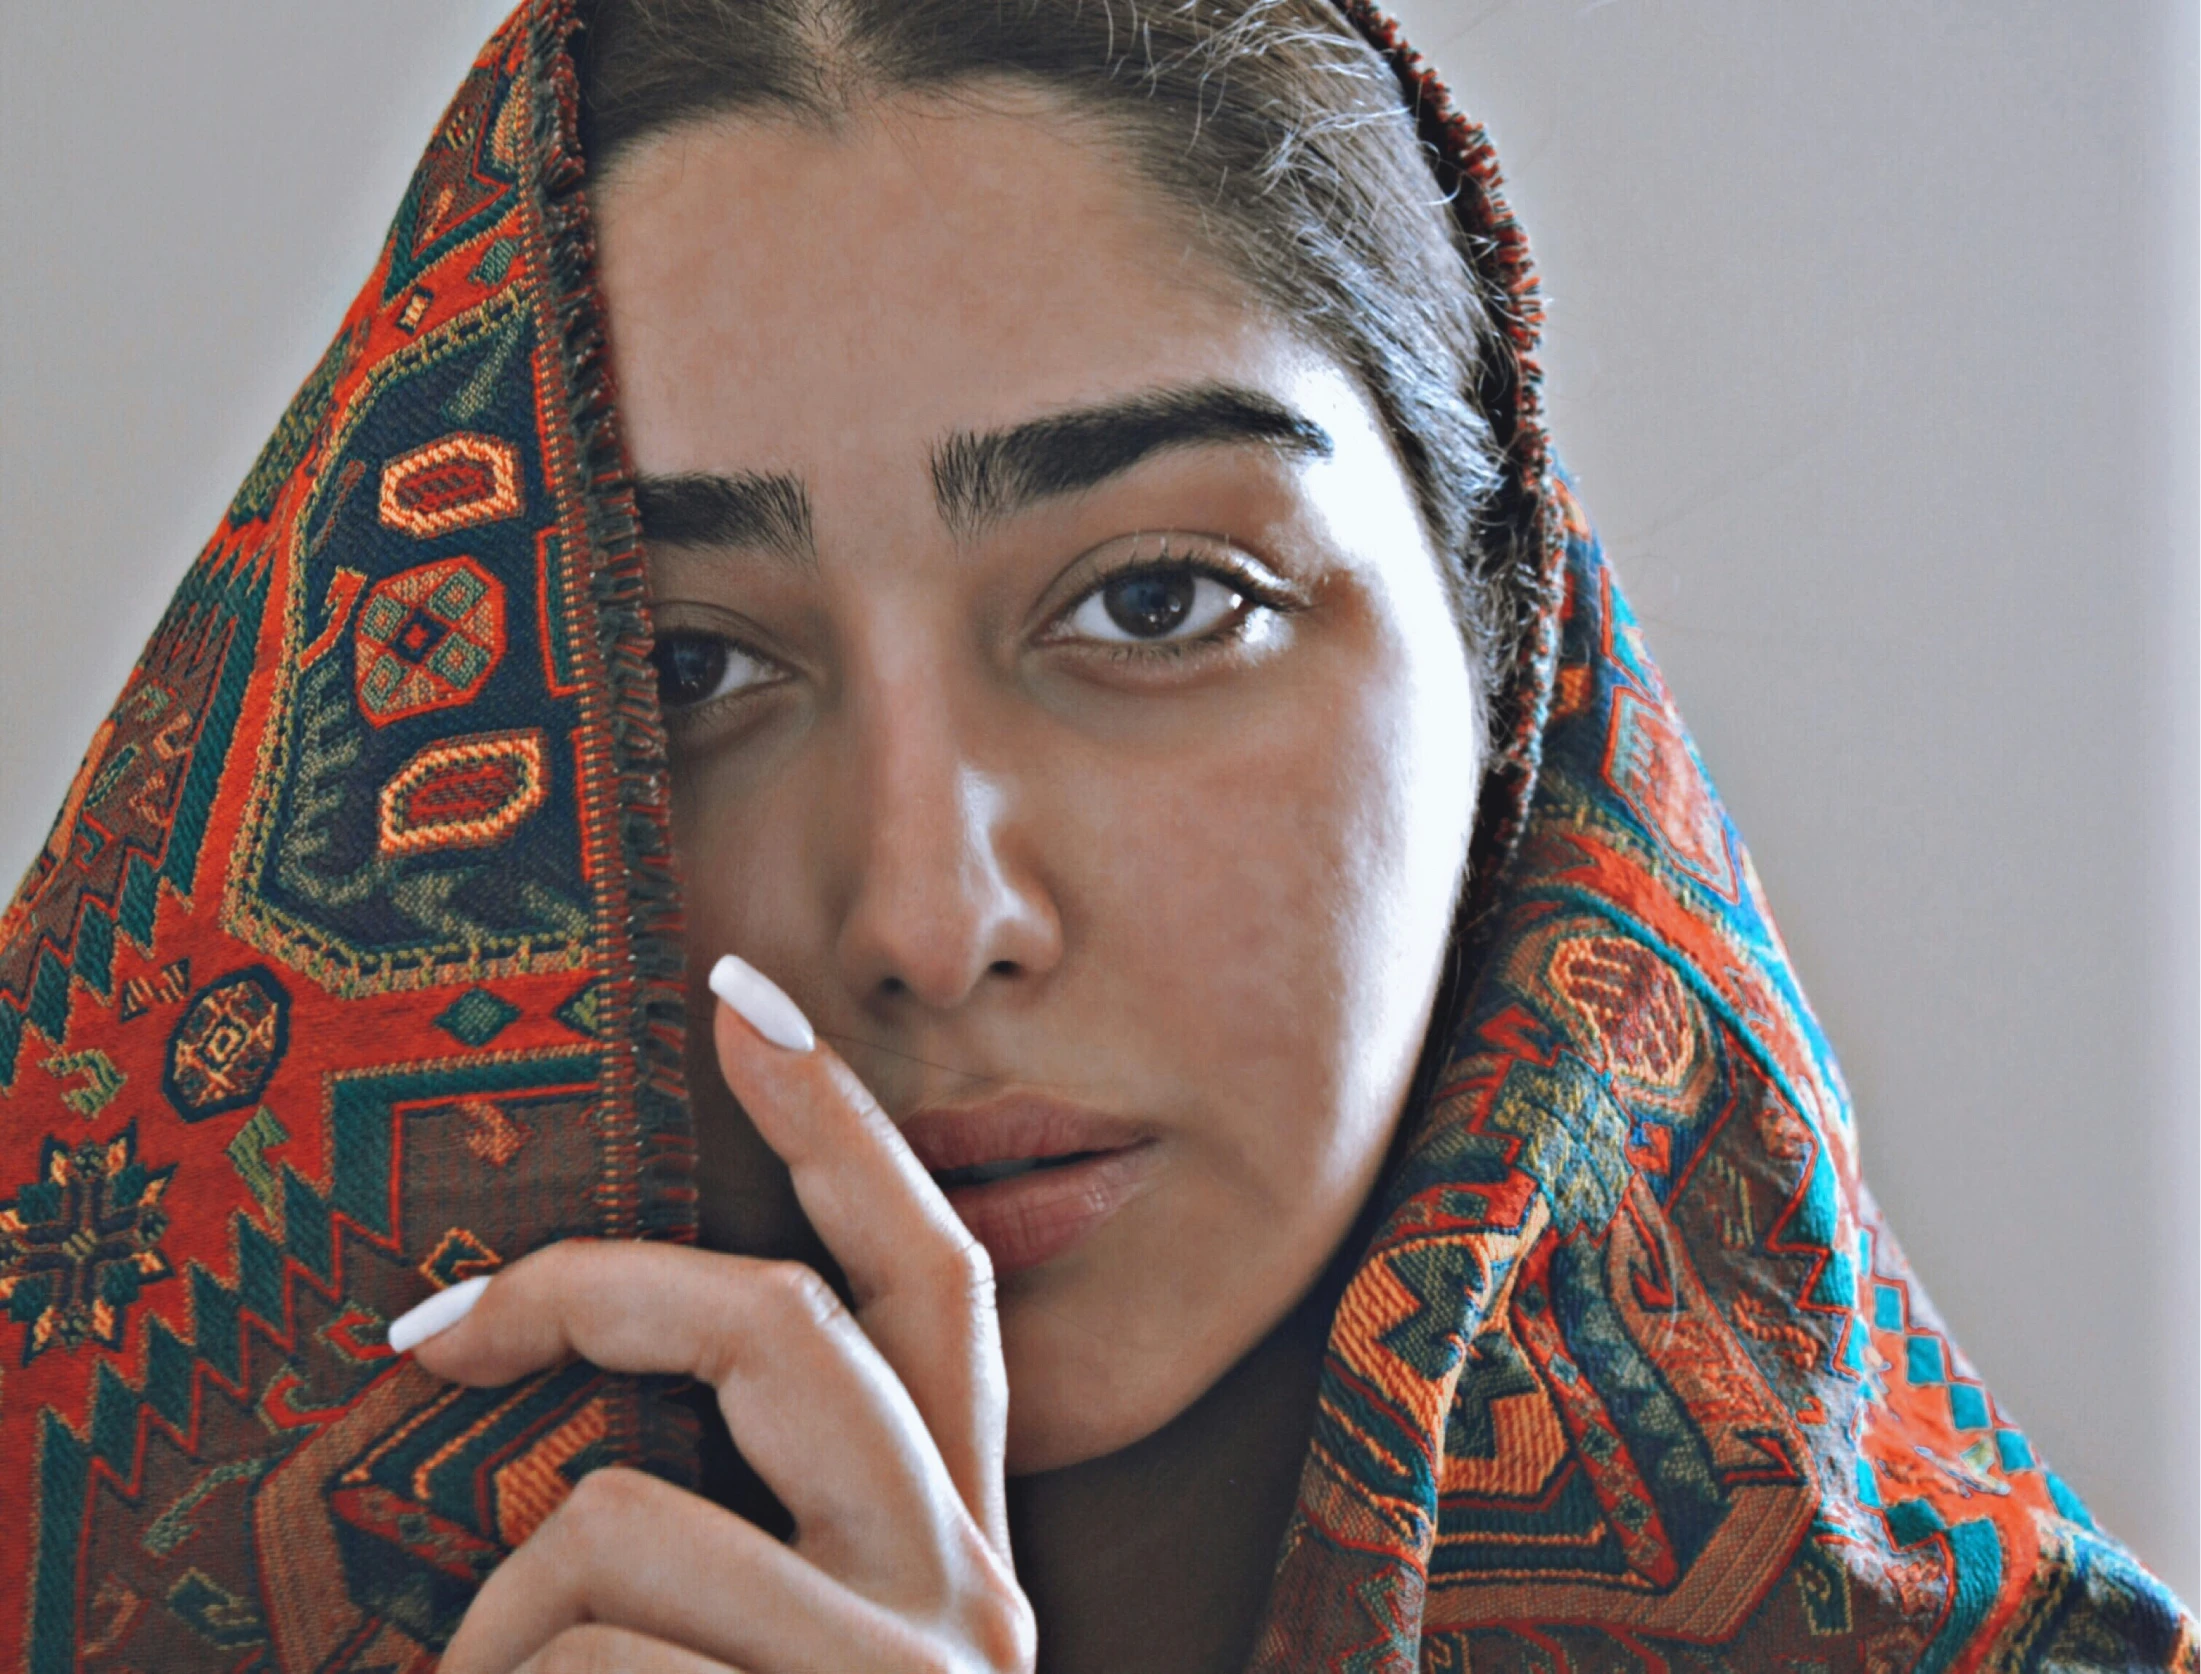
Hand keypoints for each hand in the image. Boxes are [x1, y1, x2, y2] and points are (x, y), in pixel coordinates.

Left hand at [405, 956, 1036, 1673]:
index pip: (931, 1283)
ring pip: (617, 1519)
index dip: (843, 1128)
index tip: (743, 988)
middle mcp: (965, 1590)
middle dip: (587, 1294)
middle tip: (431, 1333)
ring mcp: (905, 1667)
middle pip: (782, 1323)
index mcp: (950, 1549)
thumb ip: (740, 1553)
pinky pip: (583, 1653)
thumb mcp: (780, 1657)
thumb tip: (565, 1469)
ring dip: (492, 1636)